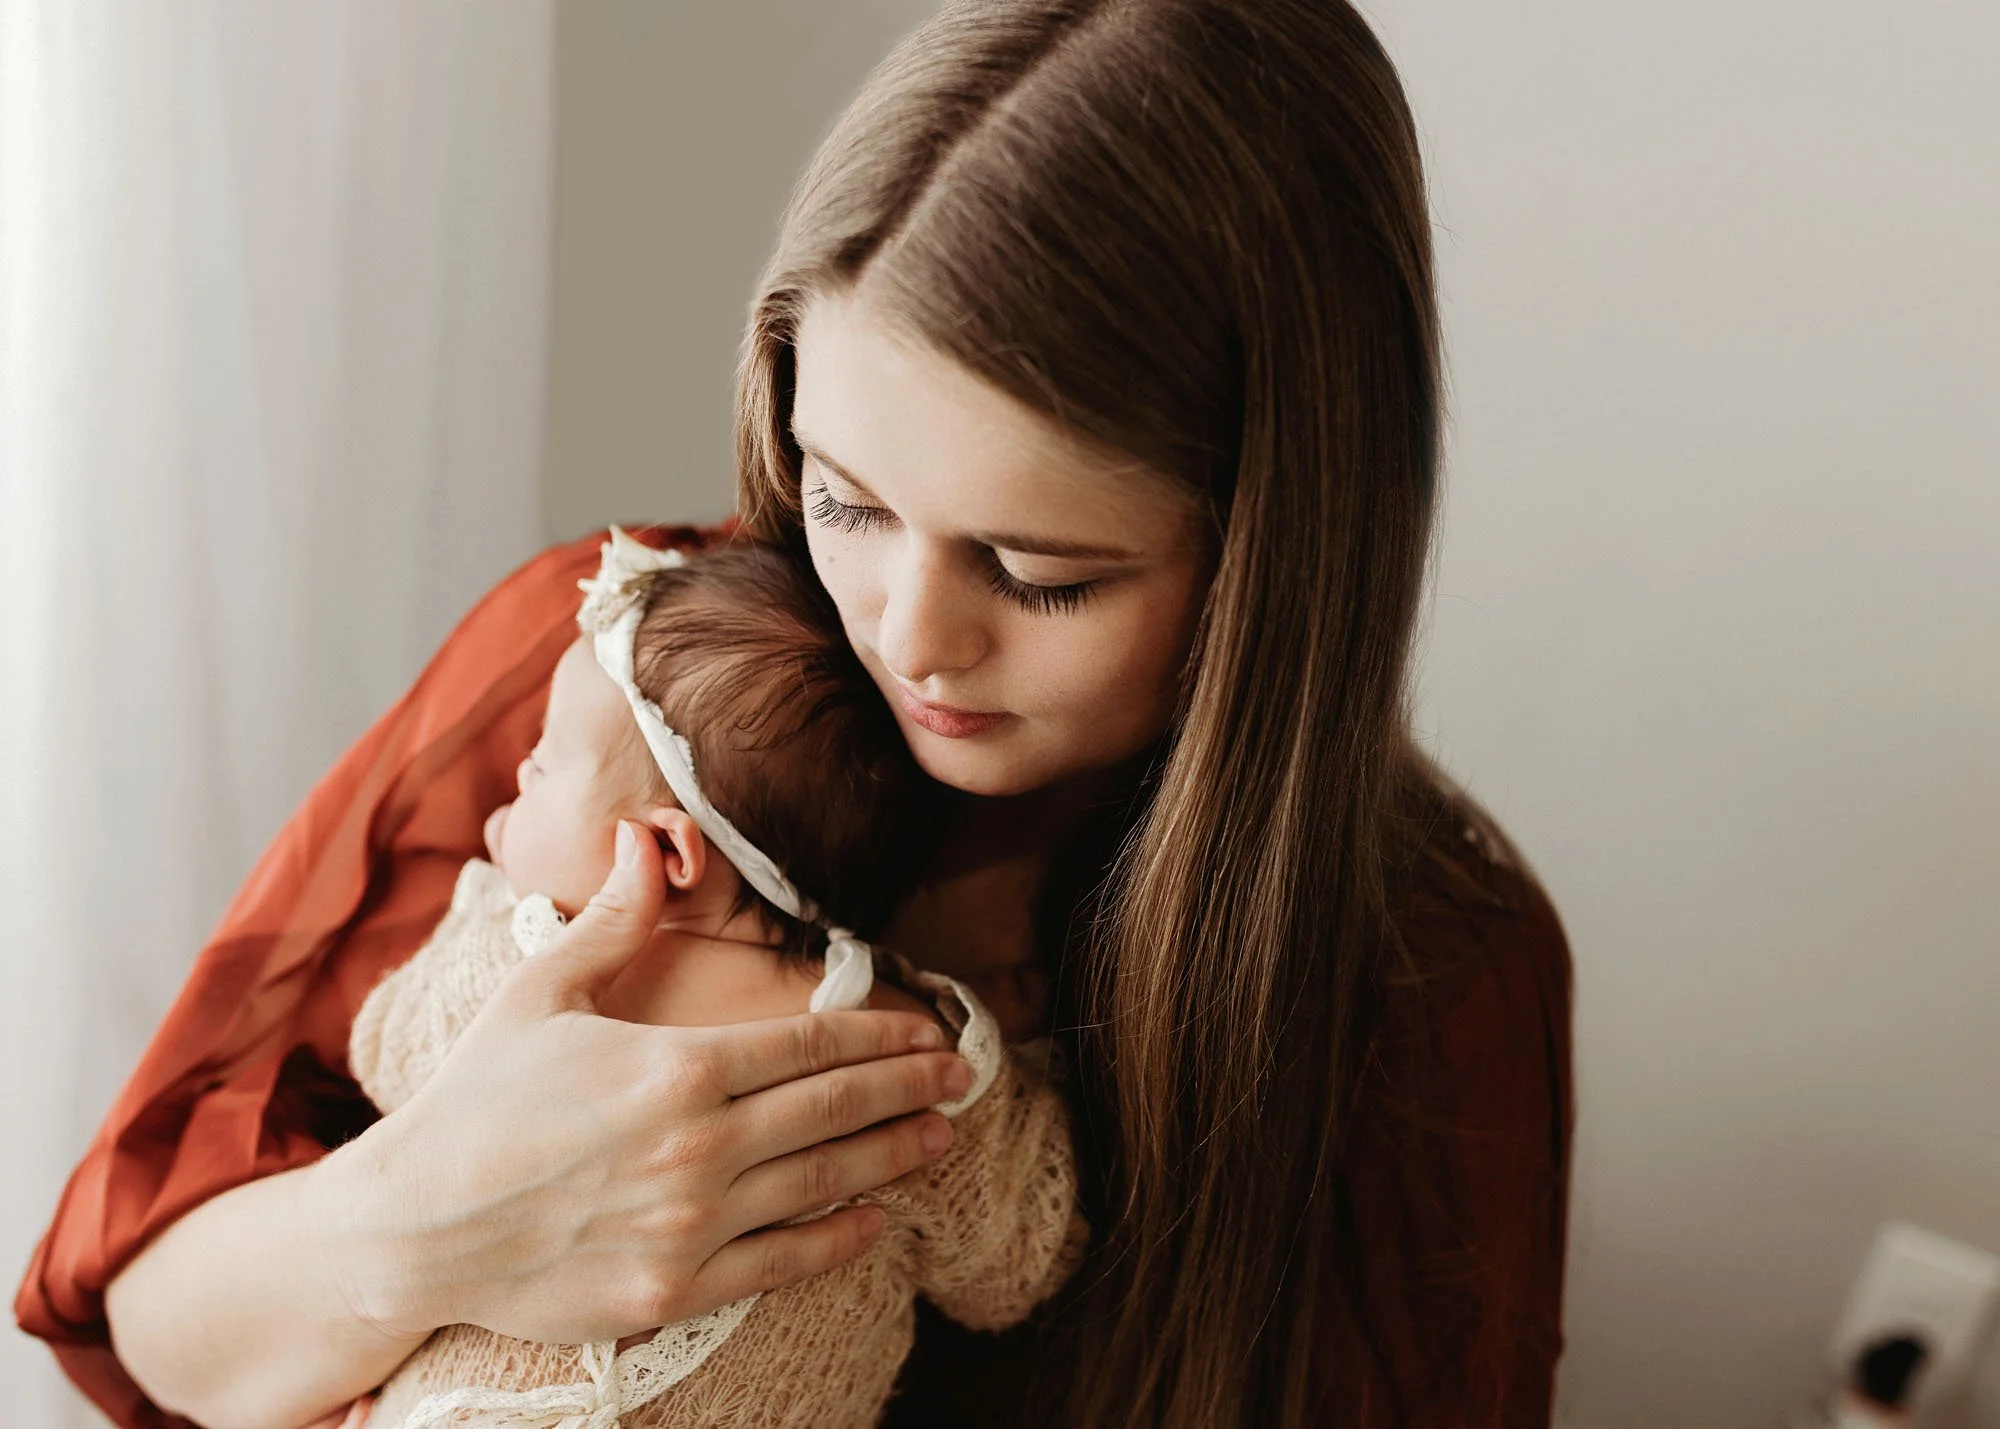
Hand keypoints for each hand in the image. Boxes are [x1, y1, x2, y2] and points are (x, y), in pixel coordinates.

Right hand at [321, 821, 968, 1344]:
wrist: (411, 1229)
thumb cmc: (473, 1100)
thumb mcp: (540, 992)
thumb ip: (614, 921)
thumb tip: (646, 838)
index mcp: (677, 1067)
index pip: (813, 1042)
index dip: (884, 1034)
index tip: (930, 1029)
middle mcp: (699, 1147)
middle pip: (837, 1107)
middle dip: (909, 1088)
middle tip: (960, 1078)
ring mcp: (692, 1225)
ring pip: (825, 1184)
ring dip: (893, 1156)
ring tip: (939, 1138)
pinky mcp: (675, 1290)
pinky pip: (784, 1262)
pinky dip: (840, 1239)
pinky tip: (876, 1218)